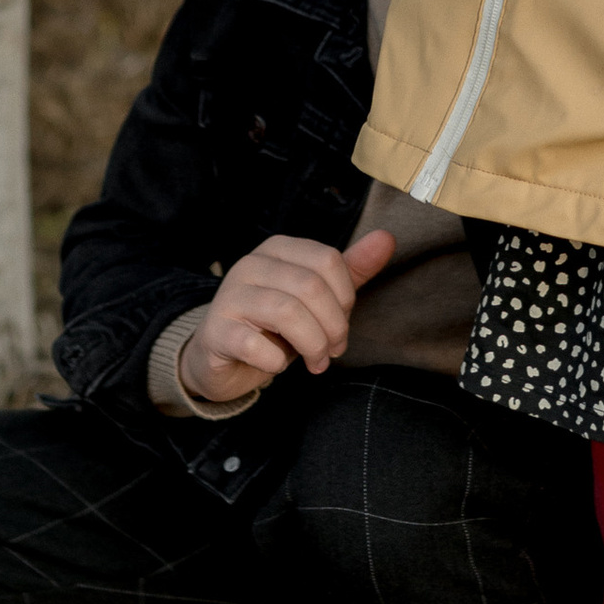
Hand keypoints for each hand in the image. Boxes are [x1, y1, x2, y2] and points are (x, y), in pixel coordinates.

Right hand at [179, 228, 395, 408]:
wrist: (222, 355)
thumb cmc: (274, 324)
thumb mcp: (314, 297)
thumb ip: (350, 271)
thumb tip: (386, 238)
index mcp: (278, 249)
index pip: (328, 260)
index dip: (345, 298)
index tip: (341, 323)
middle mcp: (251, 264)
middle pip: (311, 287)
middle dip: (333, 327)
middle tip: (333, 350)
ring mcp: (230, 296)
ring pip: (287, 313)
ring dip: (312, 346)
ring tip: (316, 362)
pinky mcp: (216, 331)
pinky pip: (256, 346)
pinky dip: (276, 362)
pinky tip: (276, 364)